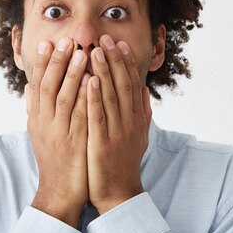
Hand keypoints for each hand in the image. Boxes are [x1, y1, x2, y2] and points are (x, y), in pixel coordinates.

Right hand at [25, 37, 90, 226]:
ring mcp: (60, 134)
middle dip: (58, 62)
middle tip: (66, 41)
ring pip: (65, 99)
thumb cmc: (52, 159)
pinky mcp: (76, 144)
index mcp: (37, 119)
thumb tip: (28, 85)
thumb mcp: (38, 132)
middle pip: (49, 87)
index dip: (43, 63)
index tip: (48, 43)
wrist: (59, 192)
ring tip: (82, 54)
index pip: (38, 85)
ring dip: (73, 75)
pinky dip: (87, 99)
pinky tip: (94, 83)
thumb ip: (33, 107)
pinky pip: (82, 117)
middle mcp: (45, 124)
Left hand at [86, 34, 151, 214]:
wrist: (118, 193)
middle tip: (106, 38)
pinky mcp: (103, 143)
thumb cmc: (124, 162)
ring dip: (103, 71)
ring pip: (110, 96)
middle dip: (114, 60)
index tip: (120, 43)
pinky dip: (94, 96)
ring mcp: (117, 132)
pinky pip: (98, 116)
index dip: (126, 63)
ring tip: (95, 50)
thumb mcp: (139, 135)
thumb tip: (144, 88)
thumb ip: (142, 111)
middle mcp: (130, 122)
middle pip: (123, 85)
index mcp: (136, 119)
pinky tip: (89, 80)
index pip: (132, 84)